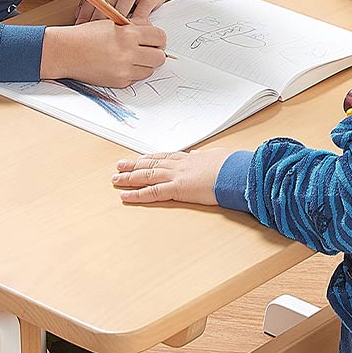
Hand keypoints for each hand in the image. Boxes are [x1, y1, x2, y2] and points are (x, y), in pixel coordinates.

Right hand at [40, 19, 166, 87]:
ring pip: (150, 70)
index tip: (155, 39)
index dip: (159, 38)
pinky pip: (136, 79)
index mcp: (128, 34)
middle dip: (156, 53)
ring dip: (145, 64)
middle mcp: (129, 53)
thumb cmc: (85, 35)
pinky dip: (133, 73)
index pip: (159, 37)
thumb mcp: (111, 23)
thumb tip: (151, 30)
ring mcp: (124, 70)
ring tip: (132, 57)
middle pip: (160, 57)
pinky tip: (121, 65)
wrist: (66, 52)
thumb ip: (134, 26)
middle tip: (148, 50)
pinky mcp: (119, 82)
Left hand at [74, 0, 173, 23]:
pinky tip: (134, 28)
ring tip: (114, 32)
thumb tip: (78, 17)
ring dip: (119, 17)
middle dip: (100, 18)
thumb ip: (95, 3)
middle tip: (97, 33)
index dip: (86, 12)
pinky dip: (138, 18)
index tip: (83, 27)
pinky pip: (144, 6)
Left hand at [112, 149, 232, 205]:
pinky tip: (125, 196)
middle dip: (133, 166)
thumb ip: (207, 158)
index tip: (138, 159)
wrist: (235, 171)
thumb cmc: (230, 166)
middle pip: (150, 164)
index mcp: (188, 158)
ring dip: (129, 178)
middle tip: (119, 166)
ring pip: (146, 176)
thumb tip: (202, 156)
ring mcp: (176, 176)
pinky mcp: (176, 189)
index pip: (163, 157)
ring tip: (115, 179)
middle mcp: (178, 165)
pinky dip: (137, 194)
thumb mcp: (218, 157)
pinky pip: (152, 192)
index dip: (148, 158)